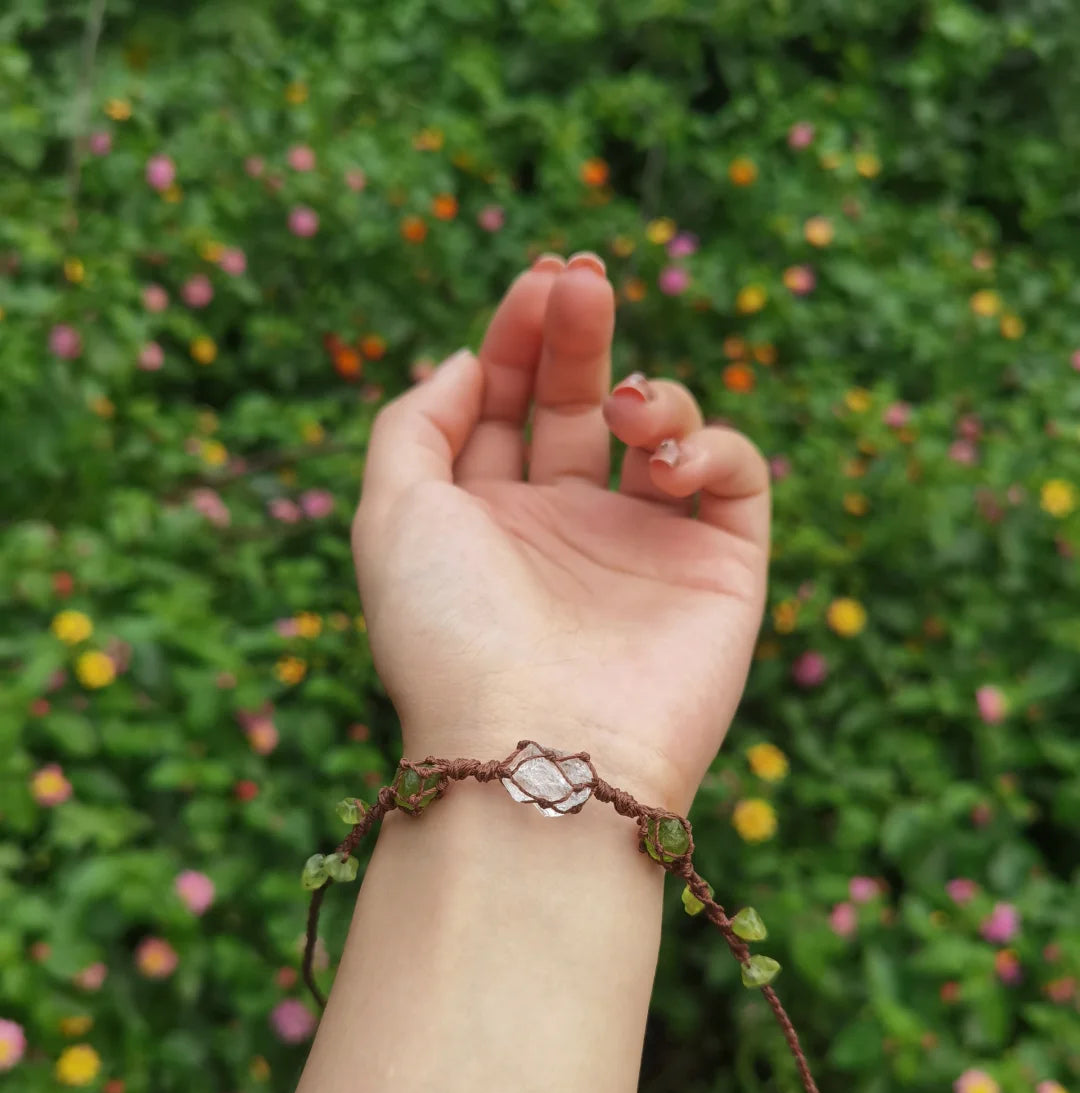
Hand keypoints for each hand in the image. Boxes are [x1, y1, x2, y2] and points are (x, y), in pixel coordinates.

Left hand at [351, 253, 770, 816]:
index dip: (516, 337)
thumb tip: (464, 362)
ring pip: (663, 433)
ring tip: (625, 409)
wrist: (539, 750)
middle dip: (579, 334)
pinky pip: (735, 482)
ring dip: (648, 390)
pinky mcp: (719, 574)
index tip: (536, 282)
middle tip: (583, 280)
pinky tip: (664, 464)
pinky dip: (711, 448)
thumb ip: (414, 423)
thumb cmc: (452, 637)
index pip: (504, 405)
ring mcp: (643, 552)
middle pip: (578, 403)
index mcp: (486, 521)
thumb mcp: (390, 516)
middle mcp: (564, 533)